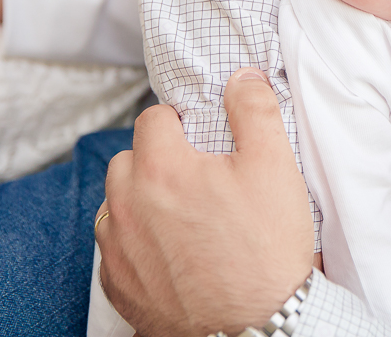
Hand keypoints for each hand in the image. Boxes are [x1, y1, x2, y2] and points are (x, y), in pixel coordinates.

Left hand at [97, 69, 313, 336]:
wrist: (258, 328)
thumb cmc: (265, 251)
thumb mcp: (275, 167)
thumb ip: (255, 111)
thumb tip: (242, 78)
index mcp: (162, 169)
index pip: (153, 118)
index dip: (180, 122)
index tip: (200, 138)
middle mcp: (128, 207)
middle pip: (127, 160)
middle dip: (156, 159)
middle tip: (195, 177)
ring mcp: (118, 250)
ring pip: (116, 205)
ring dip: (140, 201)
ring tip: (183, 215)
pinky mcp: (119, 287)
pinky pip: (115, 250)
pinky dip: (136, 244)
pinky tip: (171, 252)